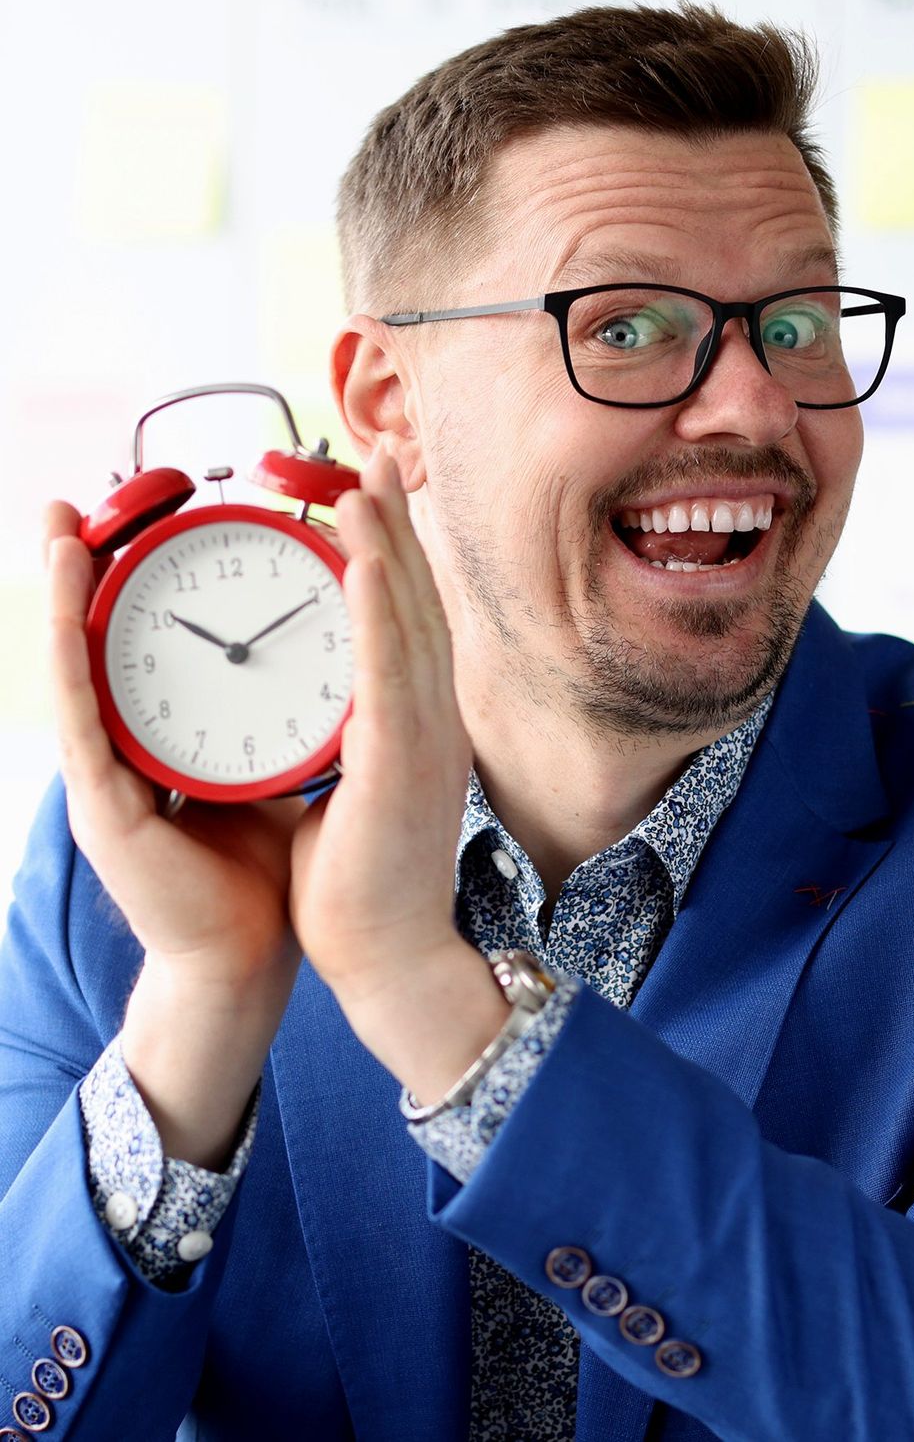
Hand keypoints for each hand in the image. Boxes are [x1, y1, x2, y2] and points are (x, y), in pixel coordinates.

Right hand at [45, 501, 304, 1161]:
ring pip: (76, 670)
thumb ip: (269, 718)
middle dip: (83, 574)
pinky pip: (82, 718)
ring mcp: (104, 780)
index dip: (133, 583)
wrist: (249, 956)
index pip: (140, 646)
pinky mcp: (104, 807)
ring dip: (63, 598)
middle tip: (74, 501)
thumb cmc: (259, 867)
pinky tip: (68, 605)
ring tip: (61, 526)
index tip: (140, 516)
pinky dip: (72, 655)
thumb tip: (308, 659)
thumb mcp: (265, 770)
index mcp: (158, 741)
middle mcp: (122, 752)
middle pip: (97, 646)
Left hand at [289, 453, 506, 1098]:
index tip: (371, 502)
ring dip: (385, 547)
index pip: (406, 626)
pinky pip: (389, 670)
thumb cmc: (361, 886)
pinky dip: (379, 609)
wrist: (389, 958)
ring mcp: (424, 740)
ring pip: (406, 624)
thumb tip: (319, 714)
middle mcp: (432, 722)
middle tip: (373, 460)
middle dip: (394, 528)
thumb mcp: (351, 794)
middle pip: (416, 605)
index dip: (393, 557)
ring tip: (363, 483)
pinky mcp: (401, 764)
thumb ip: (343, 745)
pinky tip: (366, 560)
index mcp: (418, 728)